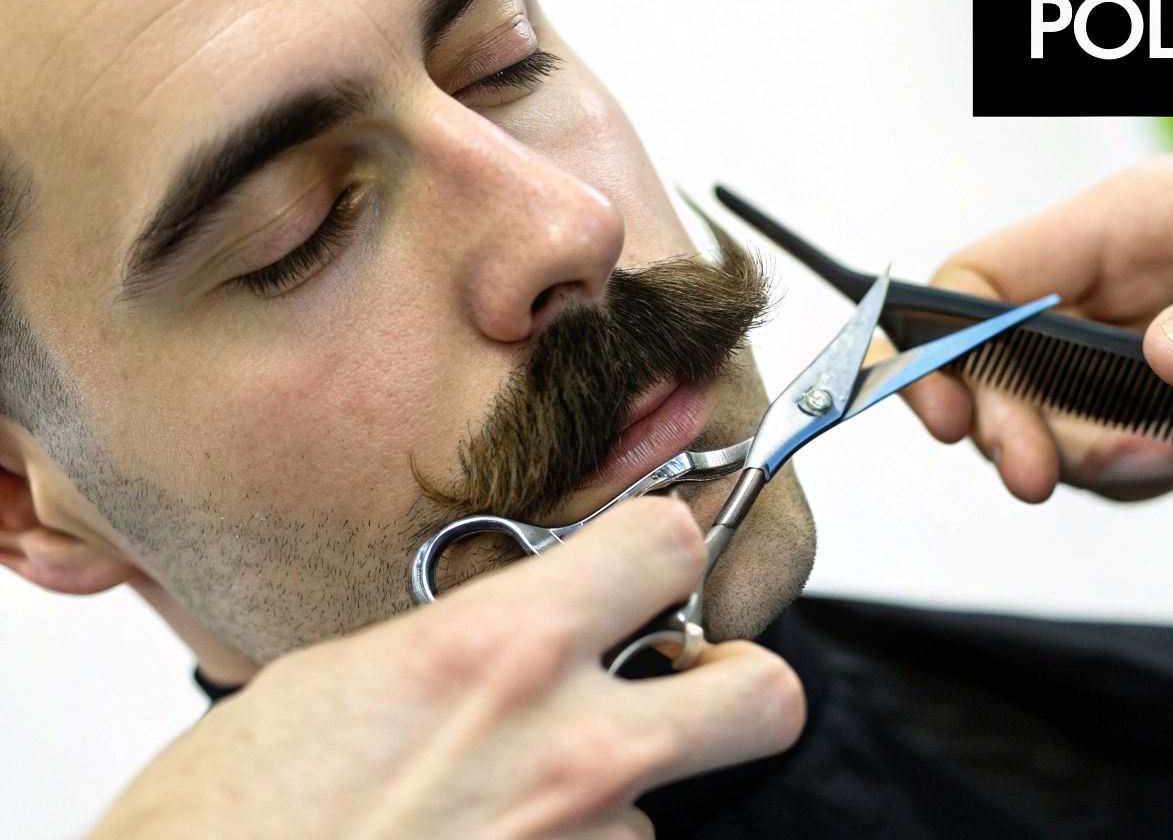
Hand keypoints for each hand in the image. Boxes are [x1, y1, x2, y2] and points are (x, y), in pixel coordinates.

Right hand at [91, 498, 804, 839]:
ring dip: (602, 803)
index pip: (671, 544)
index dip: (664, 548)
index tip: (642, 564)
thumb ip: (461, 646)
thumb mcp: (337, 682)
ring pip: (657, 809)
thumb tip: (516, 631)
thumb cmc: (224, 823)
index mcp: (500, 654)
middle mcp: (571, 752)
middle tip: (676, 685)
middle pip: (764, 695)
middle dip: (734, 682)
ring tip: (495, 808)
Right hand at [905, 121, 1172, 502]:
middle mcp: (1133, 280)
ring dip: (1091, 459)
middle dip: (1015, 426)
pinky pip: (1139, 445)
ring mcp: (1162, 337)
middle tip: (1043, 478)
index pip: (991, 275)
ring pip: (1067, 418)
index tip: (952, 420)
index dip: (945, 346)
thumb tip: (1169, 361)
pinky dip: (1152, 472)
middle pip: (1012, 364)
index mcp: (1140, 219)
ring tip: (1167, 463)